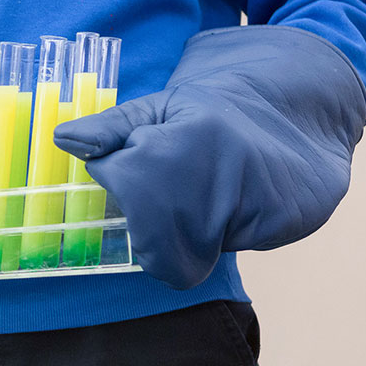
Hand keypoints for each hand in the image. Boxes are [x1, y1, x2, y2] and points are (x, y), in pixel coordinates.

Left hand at [54, 26, 365, 289]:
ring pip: (189, 260)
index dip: (123, 183)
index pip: (127, 190)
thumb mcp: (160, 106)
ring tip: (202, 198)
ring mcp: (263, 200)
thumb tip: (64, 140)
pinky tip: (234, 207)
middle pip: (156, 246)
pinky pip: (228, 254)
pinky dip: (222, 239)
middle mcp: (227, 172)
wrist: (302, 105)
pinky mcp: (289, 222)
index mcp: (186, 140)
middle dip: (150, 229)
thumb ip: (111, 129)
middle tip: (169, 197)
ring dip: (184, 239)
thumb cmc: (213, 112)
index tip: (137, 168)